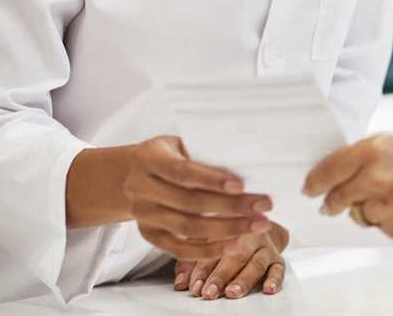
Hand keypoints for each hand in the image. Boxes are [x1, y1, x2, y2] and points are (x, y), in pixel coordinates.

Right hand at [122, 136, 273, 259]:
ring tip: (257, 226)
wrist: (129, 174)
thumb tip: (248, 164)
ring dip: (226, 229)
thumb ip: (203, 152)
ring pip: (187, 227)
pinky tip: (234, 245)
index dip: (211, 179)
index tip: (241, 185)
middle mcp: (141, 188)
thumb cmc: (168, 154)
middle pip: (190, 202)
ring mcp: (143, 214)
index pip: (182, 171)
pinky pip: (178, 249)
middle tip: (263, 206)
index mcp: (149, 158)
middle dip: (231, 206)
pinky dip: (207, 250)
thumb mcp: (179, 143)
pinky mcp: (149, 234)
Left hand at [173, 223, 288, 299]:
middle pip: (235, 256)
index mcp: (227, 228)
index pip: (213, 250)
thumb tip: (180, 283)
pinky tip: (268, 289)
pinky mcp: (277, 257)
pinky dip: (275, 279)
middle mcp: (248, 236)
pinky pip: (279, 268)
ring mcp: (264, 246)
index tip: (194, 286)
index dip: (202, 269)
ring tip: (233, 292)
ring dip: (244, 279)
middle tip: (210, 292)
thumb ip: (190, 262)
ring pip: (256, 263)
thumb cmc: (224, 235)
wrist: (256, 222)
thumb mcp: (204, 241)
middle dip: (221, 276)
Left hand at [303, 134, 392, 242]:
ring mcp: (382, 208)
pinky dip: (390, 219)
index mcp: (374, 151)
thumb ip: (380, 152)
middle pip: (337, 197)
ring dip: (369, 207)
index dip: (316, 178)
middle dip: (334, 200)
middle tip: (332, 202)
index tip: (311, 184)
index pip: (329, 167)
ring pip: (361, 213)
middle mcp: (372, 179)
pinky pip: (382, 226)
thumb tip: (362, 161)